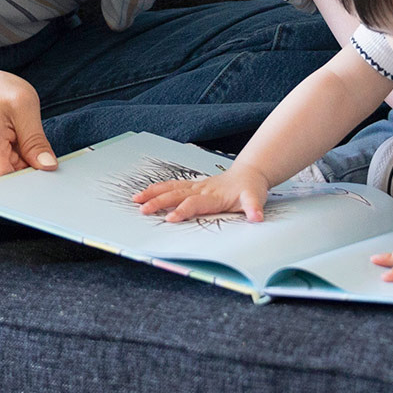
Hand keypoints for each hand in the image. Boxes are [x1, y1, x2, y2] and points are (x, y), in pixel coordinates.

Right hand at [0, 66, 55, 178]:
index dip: (31, 189)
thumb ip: (35, 139)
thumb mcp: (23, 106)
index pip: (9, 186)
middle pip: (18, 185)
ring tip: (37, 144)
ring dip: (37, 168)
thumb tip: (49, 167)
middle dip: (39, 177)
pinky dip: (33, 162)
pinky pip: (23, 169)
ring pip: (23, 177)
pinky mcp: (2, 163)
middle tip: (52, 159)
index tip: (50, 183)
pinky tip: (33, 148)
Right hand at [135, 166, 272, 222]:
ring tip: (136, 200)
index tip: (170, 218)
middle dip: (159, 202)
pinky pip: (172, 186)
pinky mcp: (192, 185)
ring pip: (171, 188)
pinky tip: (144, 194)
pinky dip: (157, 189)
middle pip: (177, 194)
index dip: (182, 211)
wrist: (249, 173)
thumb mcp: (256, 199)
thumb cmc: (250, 189)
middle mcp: (202, 189)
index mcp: (214, 196)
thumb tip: (256, 217)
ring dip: (153, 193)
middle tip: (143, 210)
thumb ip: (254, 208)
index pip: (195, 203)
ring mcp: (196, 186)